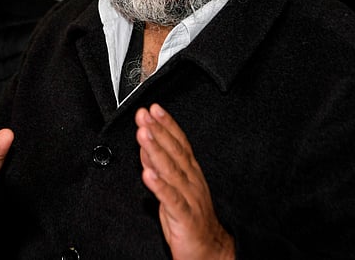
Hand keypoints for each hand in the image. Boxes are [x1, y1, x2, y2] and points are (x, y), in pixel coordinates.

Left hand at [136, 103, 234, 259]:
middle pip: (174, 152)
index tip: (154, 109)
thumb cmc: (191, 220)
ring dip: (156, 150)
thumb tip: (146, 147)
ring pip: (171, 170)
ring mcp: (190, 197)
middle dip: (158, 131)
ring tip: (143, 135)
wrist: (210, 251)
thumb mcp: (172, 189)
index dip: (167, 124)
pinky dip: (159, 186)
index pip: (179, 143)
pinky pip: (171, 199)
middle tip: (144, 115)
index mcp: (191, 173)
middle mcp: (192, 181)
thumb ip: (159, 167)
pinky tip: (148, 174)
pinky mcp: (185, 217)